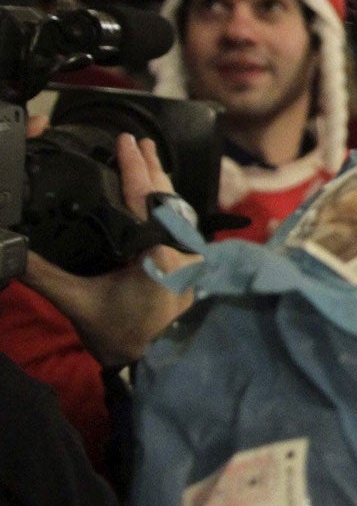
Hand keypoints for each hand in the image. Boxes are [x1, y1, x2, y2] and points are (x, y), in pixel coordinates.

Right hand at [23, 130, 197, 366]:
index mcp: (162, 255)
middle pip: (170, 198)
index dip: (136, 169)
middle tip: (138, 140)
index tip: (127, 143)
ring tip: (148, 156)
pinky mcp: (188, 265)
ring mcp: (191, 257)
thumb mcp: (78, 303)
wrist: (155, 365)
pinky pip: (180, 223)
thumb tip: (13, 252)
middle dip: (152, 166)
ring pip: (179, 209)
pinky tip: (157, 194)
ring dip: (162, 181)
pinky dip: (166, 202)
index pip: (150, 200)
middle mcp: (184, 250)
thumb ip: (45, 275)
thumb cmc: (123, 337)